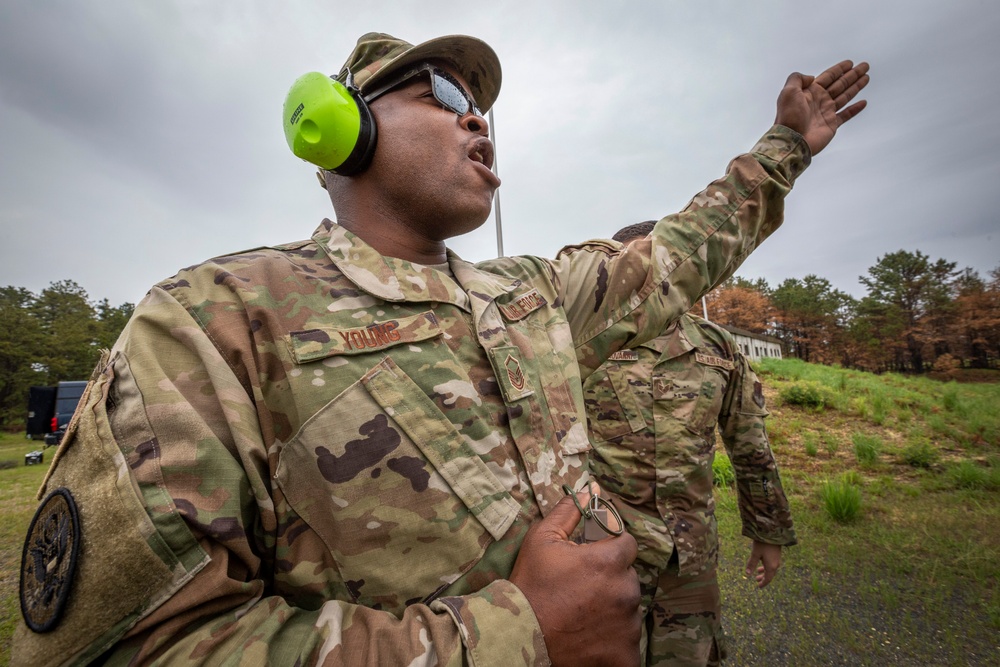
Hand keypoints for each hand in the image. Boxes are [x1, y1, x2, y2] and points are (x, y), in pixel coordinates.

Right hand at [510, 485, 640, 665]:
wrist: (519, 636)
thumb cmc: (530, 585)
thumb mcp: (543, 539)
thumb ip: (570, 511)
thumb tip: (591, 488)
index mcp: (610, 561)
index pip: (627, 545)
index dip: (608, 549)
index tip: (591, 560)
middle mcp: (626, 591)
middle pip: (628, 577)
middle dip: (610, 580)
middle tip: (581, 590)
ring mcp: (628, 625)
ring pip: (628, 608)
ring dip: (612, 609)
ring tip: (583, 615)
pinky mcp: (625, 654)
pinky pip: (629, 643)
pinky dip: (615, 640)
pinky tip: (592, 637)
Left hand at [745, 541, 782, 587]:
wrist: (773, 532)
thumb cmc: (763, 544)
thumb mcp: (755, 554)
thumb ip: (752, 564)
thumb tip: (747, 574)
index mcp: (771, 566)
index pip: (768, 579)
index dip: (763, 583)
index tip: (759, 586)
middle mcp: (776, 564)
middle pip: (770, 574)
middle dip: (763, 578)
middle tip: (756, 580)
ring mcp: (777, 559)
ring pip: (771, 568)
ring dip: (764, 571)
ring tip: (758, 572)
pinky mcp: (777, 554)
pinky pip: (772, 564)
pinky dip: (767, 566)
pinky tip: (762, 563)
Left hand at [775, 59, 869, 154]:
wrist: (792, 140)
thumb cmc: (788, 117)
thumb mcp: (788, 91)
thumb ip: (797, 79)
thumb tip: (811, 77)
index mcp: (810, 91)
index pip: (828, 77)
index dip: (839, 69)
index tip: (850, 63)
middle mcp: (819, 100)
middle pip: (840, 84)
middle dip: (852, 75)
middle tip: (865, 66)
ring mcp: (826, 112)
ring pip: (845, 96)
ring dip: (856, 87)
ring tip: (866, 78)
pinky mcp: (831, 124)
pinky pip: (846, 115)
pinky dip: (855, 109)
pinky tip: (863, 102)